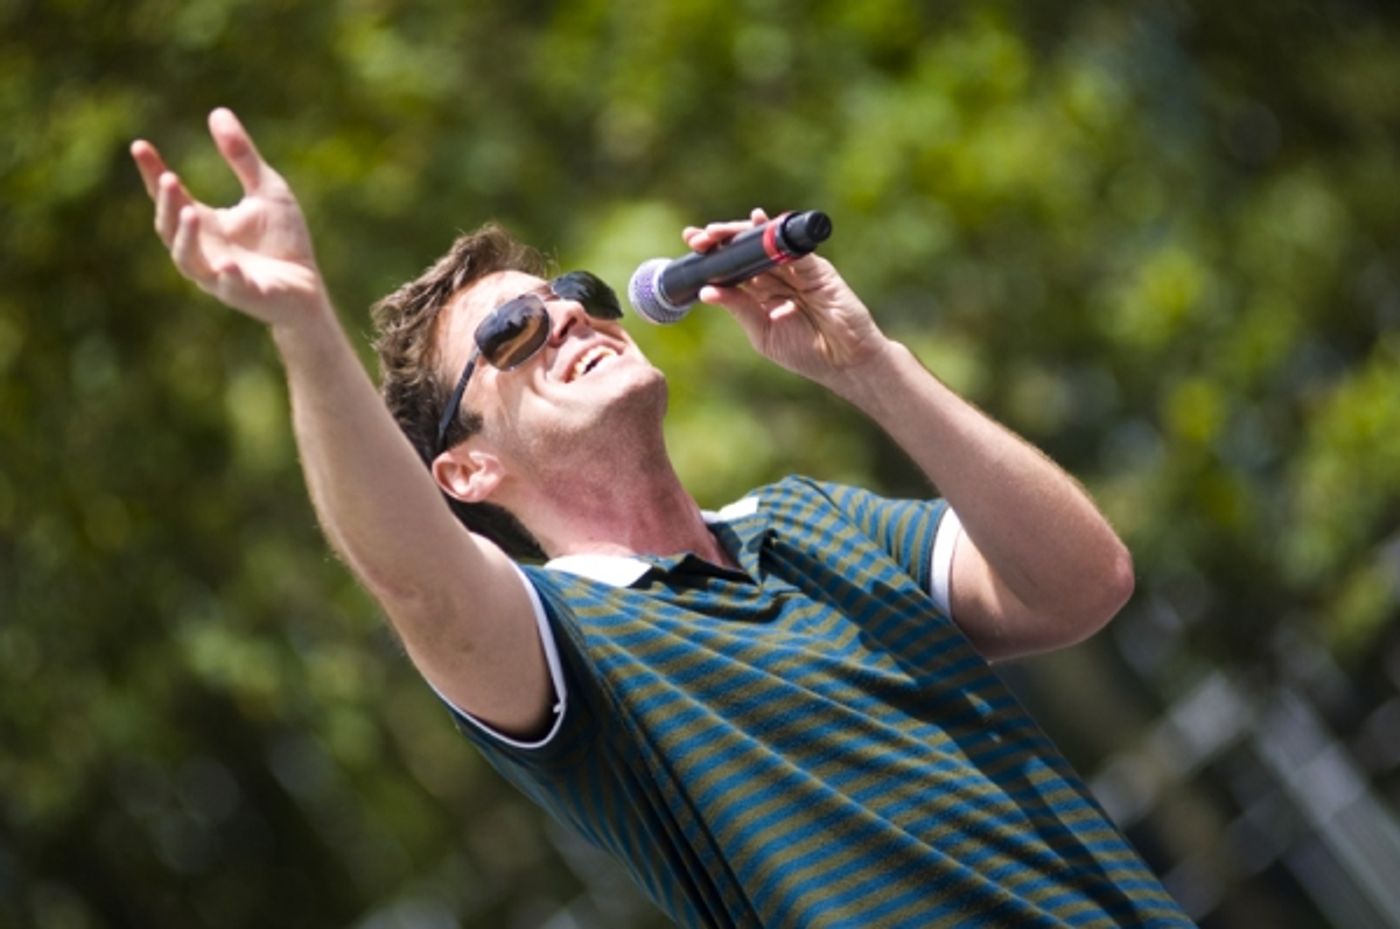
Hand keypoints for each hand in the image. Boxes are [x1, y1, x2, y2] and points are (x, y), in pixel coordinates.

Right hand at [131, 109, 327, 327]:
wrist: (307, 286)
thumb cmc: (283, 240)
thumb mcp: (266, 189)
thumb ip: (241, 157)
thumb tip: (217, 111)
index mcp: (205, 224)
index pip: (170, 196)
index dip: (152, 173)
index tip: (140, 146)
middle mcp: (203, 250)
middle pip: (170, 227)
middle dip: (167, 204)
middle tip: (168, 178)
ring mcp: (220, 276)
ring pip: (188, 260)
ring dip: (186, 237)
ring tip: (189, 211)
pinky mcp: (244, 295)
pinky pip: (229, 287)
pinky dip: (225, 277)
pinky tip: (227, 265)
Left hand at [683, 208, 888, 384]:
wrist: (844, 361)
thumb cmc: (805, 352)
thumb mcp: (763, 333)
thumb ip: (739, 310)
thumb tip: (706, 292)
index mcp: (760, 294)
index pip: (732, 269)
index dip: (712, 256)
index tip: (690, 244)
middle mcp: (776, 278)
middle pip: (745, 251)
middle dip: (721, 241)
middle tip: (698, 237)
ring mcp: (796, 270)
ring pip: (764, 244)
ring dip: (740, 235)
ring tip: (716, 233)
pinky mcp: (817, 268)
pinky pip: (793, 247)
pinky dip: (775, 234)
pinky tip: (758, 224)